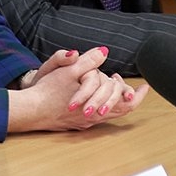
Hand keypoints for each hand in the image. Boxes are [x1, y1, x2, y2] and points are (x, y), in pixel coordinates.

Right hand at [7, 48, 147, 131]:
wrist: (30, 111)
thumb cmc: (47, 91)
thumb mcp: (68, 71)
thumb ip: (88, 61)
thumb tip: (103, 52)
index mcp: (96, 103)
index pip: (125, 102)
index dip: (136, 94)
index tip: (145, 87)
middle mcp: (93, 117)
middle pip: (120, 111)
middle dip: (128, 97)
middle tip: (133, 90)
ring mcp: (84, 122)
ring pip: (109, 115)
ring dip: (114, 102)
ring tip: (116, 92)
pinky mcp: (75, 124)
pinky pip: (96, 117)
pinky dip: (102, 106)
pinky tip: (96, 99)